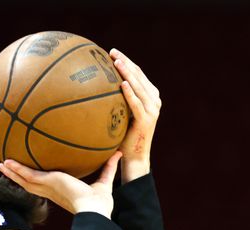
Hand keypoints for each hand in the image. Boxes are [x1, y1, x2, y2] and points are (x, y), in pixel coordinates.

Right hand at [0, 152, 122, 218]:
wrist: (95, 210)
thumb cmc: (101, 203)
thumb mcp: (104, 180)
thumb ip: (109, 167)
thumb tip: (118, 153)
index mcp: (61, 193)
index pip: (45, 186)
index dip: (35, 181)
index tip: (29, 175)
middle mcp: (51, 192)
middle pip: (30, 184)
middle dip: (18, 177)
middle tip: (7, 168)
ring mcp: (47, 188)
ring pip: (25, 180)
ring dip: (13, 173)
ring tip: (1, 165)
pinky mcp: (47, 183)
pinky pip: (27, 175)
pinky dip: (17, 170)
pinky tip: (7, 163)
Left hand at [109, 49, 161, 182]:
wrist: (134, 157)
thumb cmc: (124, 136)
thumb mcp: (121, 113)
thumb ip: (116, 99)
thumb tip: (95, 86)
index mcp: (150, 96)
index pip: (138, 73)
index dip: (126, 61)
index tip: (111, 52)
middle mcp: (154, 101)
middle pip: (139, 75)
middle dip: (125, 62)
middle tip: (111, 52)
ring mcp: (152, 110)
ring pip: (139, 86)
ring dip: (127, 72)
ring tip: (116, 62)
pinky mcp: (147, 120)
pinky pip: (137, 104)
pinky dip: (130, 93)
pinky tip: (122, 83)